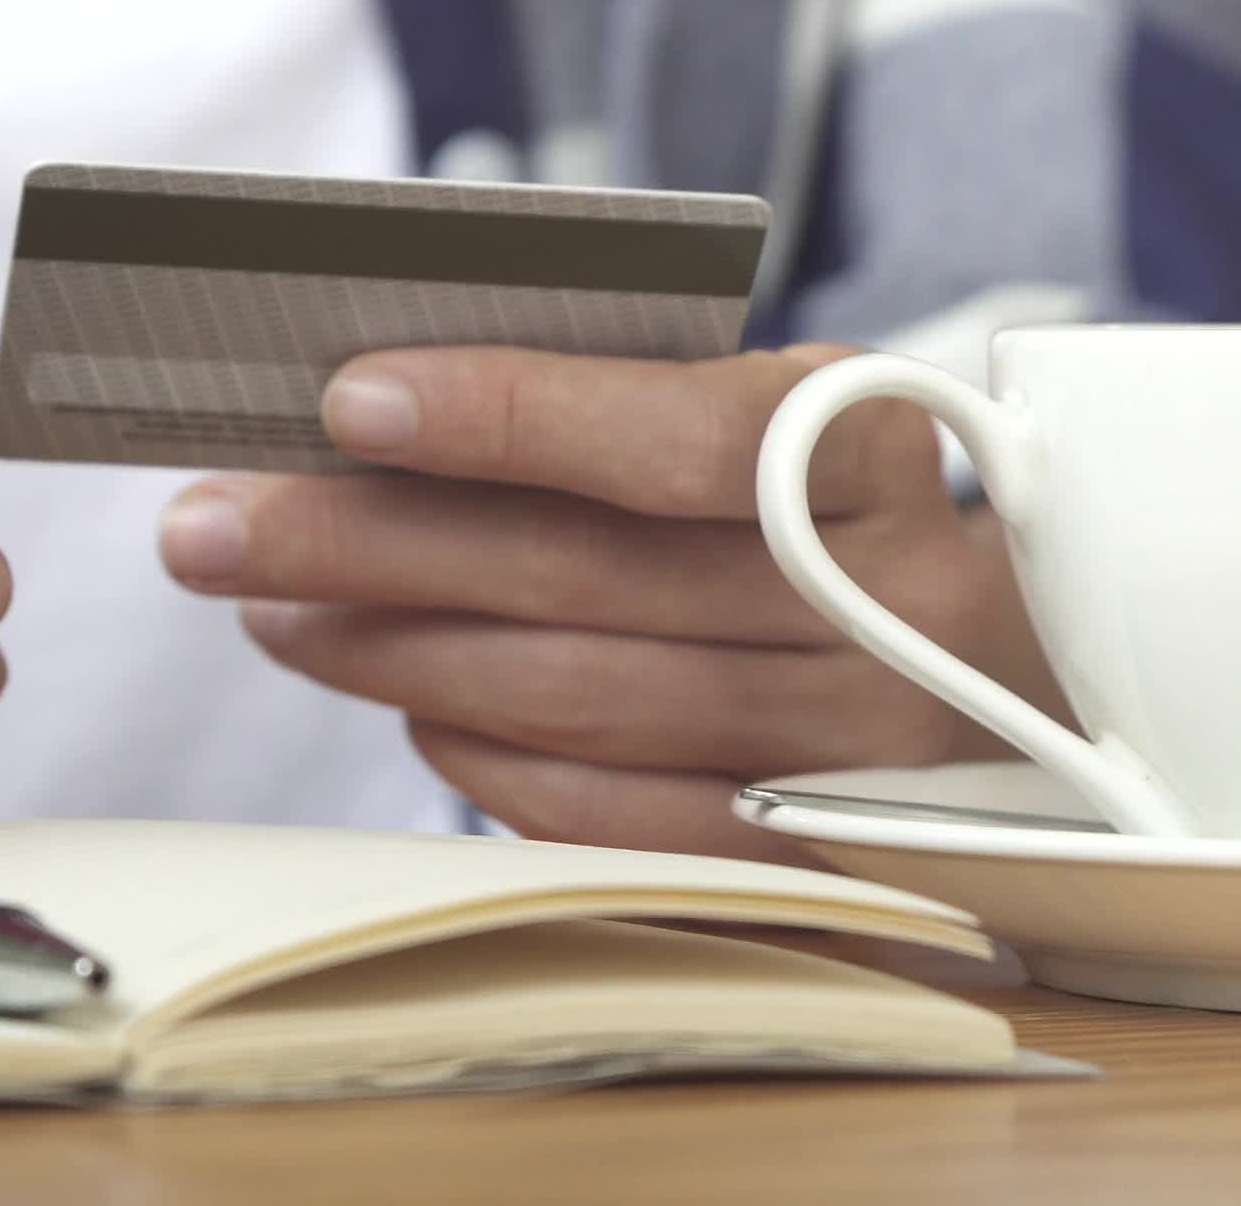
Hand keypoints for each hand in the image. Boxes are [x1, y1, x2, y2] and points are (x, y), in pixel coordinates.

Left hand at [158, 345, 1063, 859]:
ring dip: (385, 650)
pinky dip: (480, 757)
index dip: (508, 415)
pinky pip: (606, 816)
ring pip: (573, 702)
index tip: (343, 395)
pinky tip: (401, 697)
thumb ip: (618, 387)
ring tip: (265, 598)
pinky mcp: (811, 853)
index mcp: (878, 452)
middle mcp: (885, 610)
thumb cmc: (835, 496)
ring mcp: (856, 751)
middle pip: (584, 581)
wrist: (1032, 659)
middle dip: (363, 545)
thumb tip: (368, 399)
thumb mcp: (779, 405)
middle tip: (208, 520)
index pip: (679, 435)